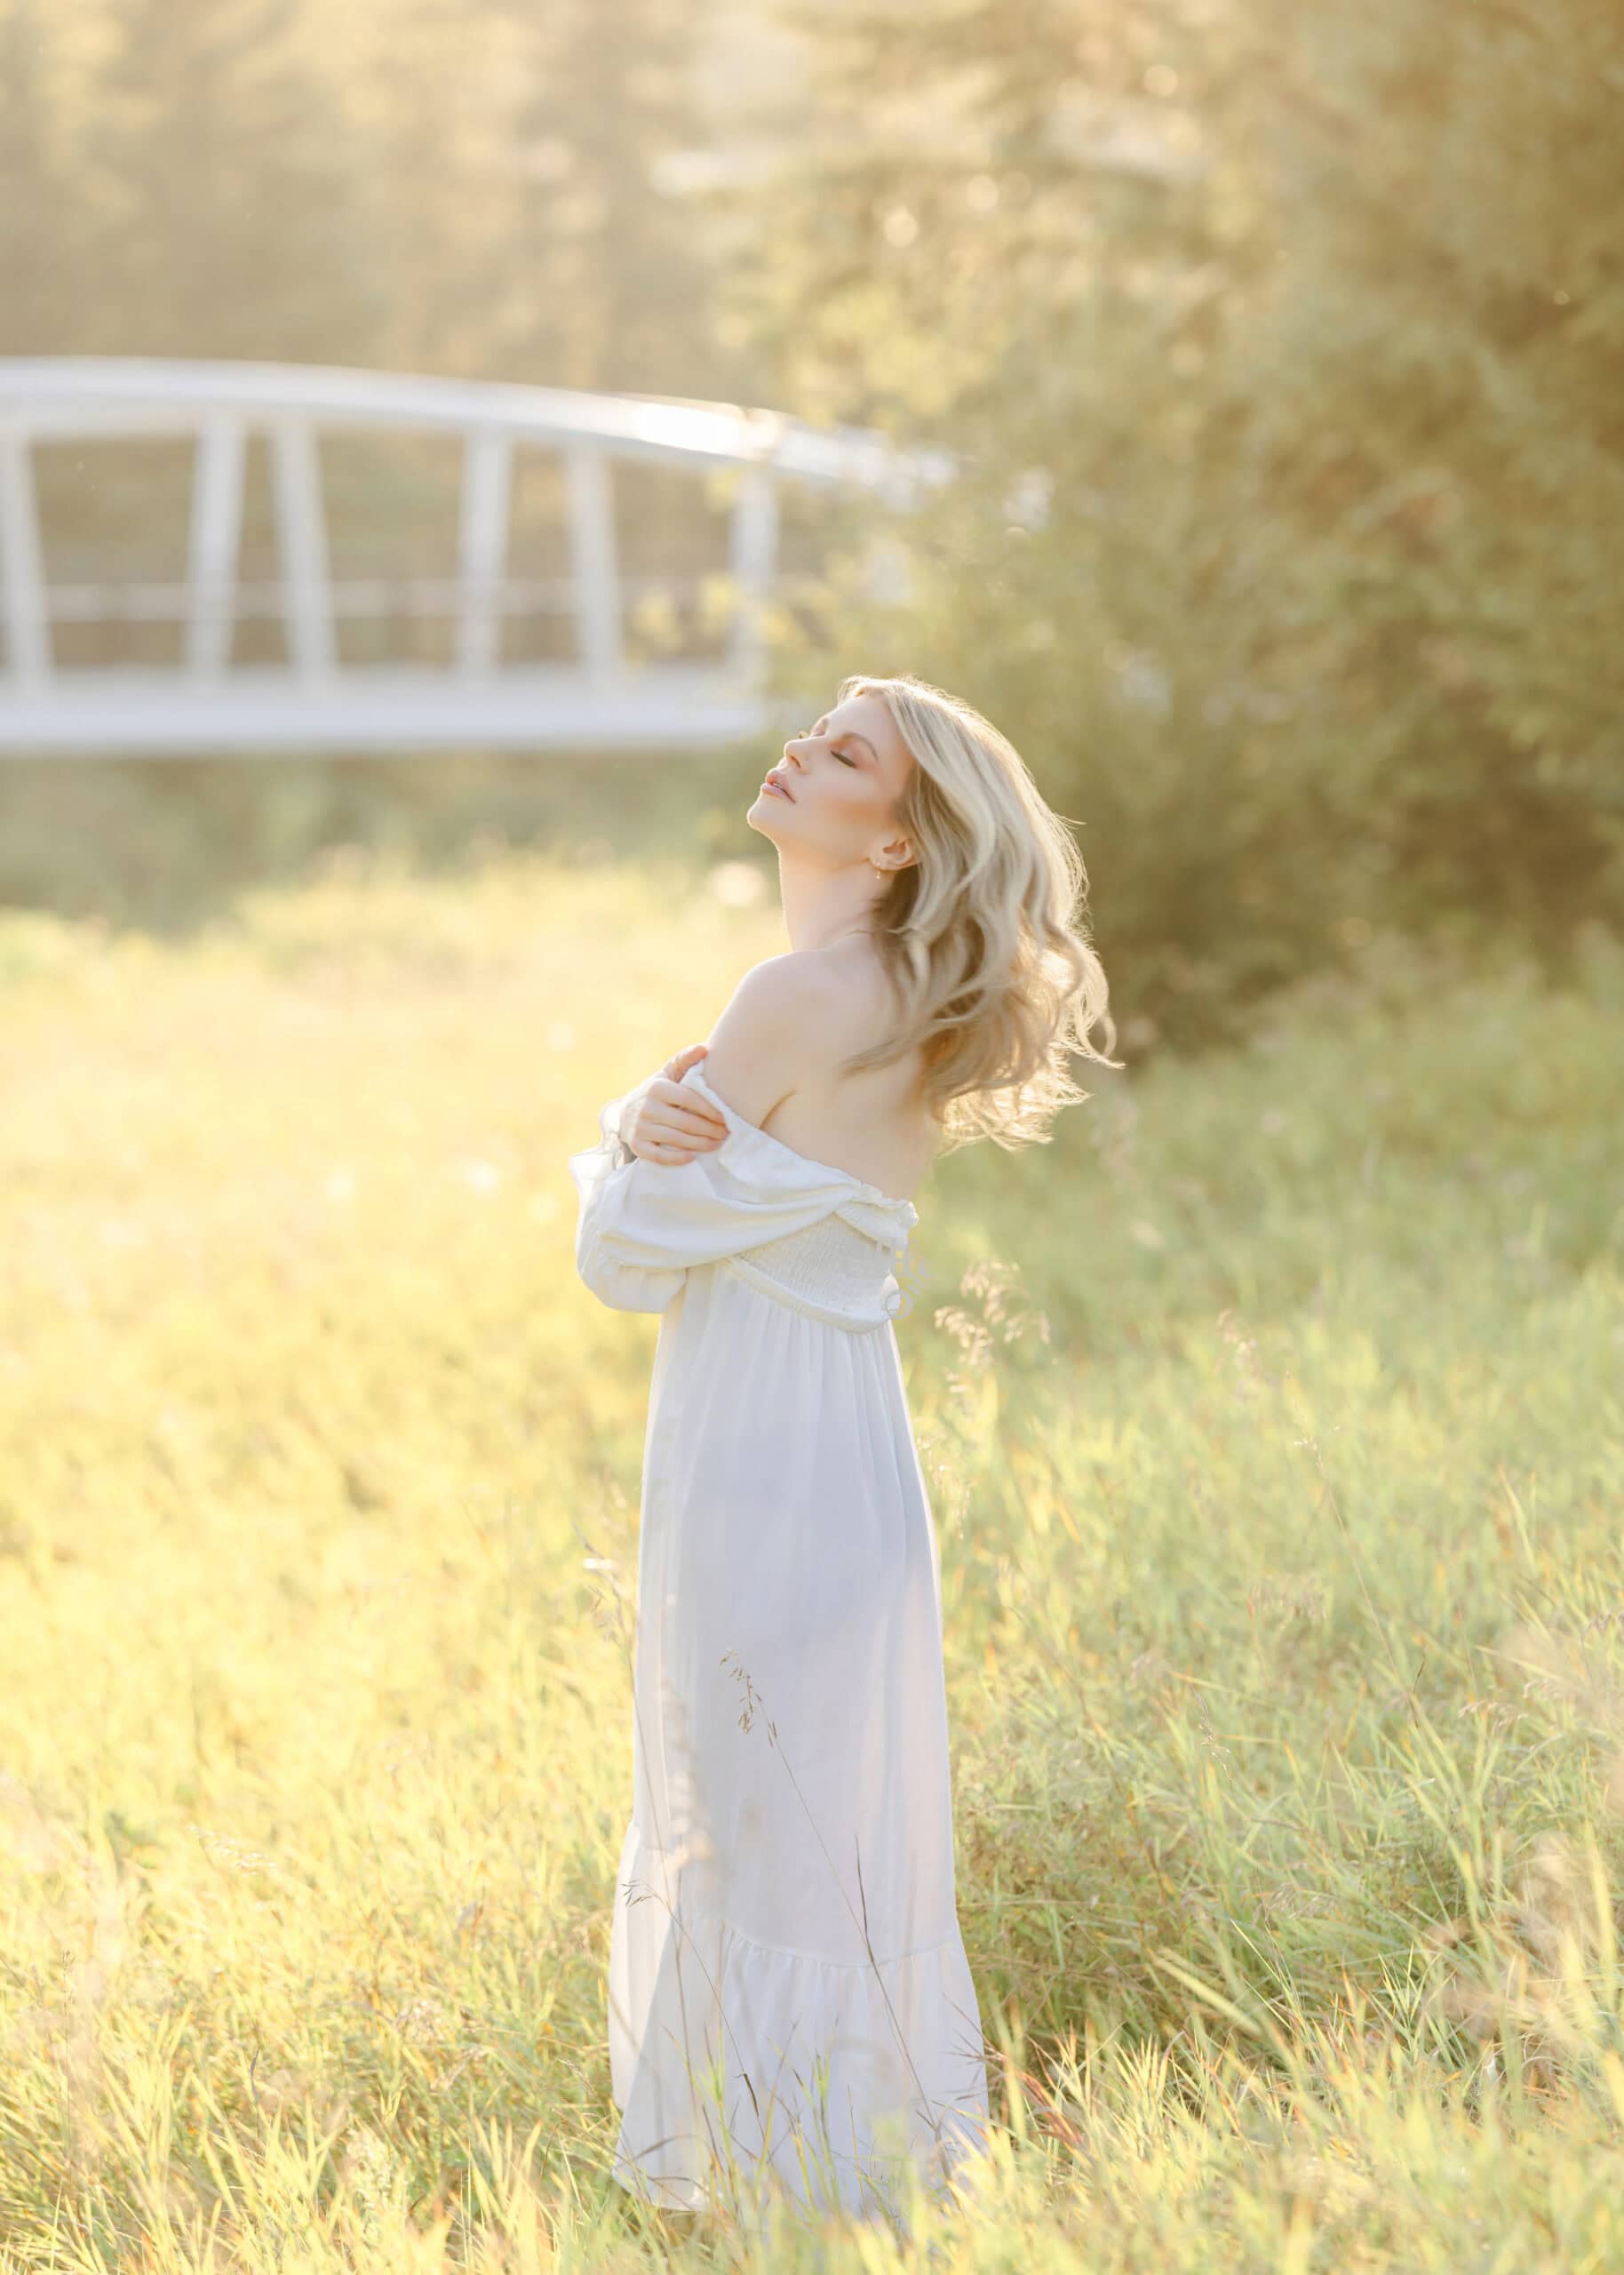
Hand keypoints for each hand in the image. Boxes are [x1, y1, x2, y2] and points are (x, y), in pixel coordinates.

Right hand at [624, 1043, 726, 1164]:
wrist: (625, 1112)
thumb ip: (684, 1060)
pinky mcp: (637, 1146)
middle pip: (685, 1122)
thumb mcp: (667, 1074)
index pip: (689, 1099)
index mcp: (657, 1088)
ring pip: (676, 1139)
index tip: (726, 1116)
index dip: (709, 1109)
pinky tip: (693, 1157)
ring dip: (700, 1144)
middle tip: (726, 1133)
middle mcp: (647, 1108)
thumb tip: (704, 1048)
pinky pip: (659, 1156)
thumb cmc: (656, 1092)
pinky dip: (676, 1158)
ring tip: (717, 1144)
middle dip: (709, 1129)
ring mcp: (640, 1128)